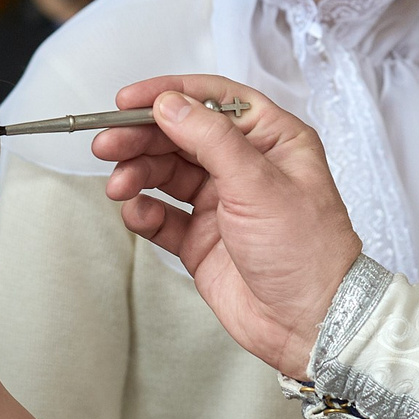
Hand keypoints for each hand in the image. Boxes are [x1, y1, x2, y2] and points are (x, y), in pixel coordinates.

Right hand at [92, 78, 361, 378]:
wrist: (310, 323)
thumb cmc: (309, 252)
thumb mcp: (260, 184)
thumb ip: (211, 140)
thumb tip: (171, 104)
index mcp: (271, 140)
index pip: (213, 101)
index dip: (169, 94)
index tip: (129, 100)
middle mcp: (244, 167)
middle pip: (180, 135)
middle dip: (141, 137)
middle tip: (107, 144)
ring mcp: (221, 203)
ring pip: (166, 173)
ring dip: (137, 174)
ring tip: (119, 185)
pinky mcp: (201, 239)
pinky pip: (162, 216)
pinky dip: (144, 212)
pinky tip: (138, 213)